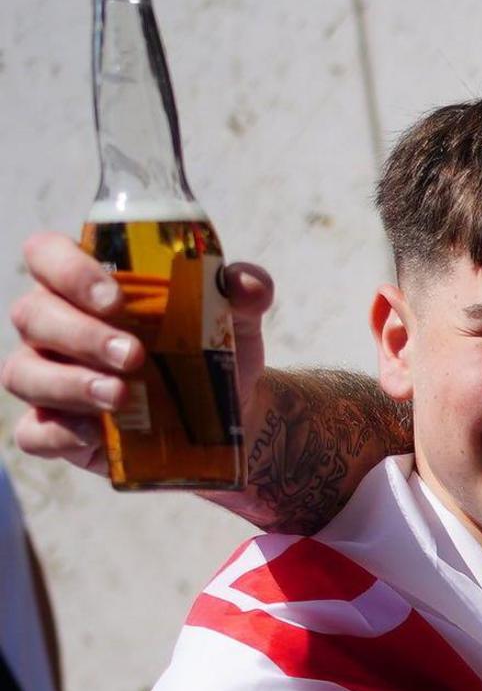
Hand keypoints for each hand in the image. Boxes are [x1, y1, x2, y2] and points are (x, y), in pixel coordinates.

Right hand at [9, 232, 280, 514]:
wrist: (228, 415)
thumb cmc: (211, 350)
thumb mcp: (234, 318)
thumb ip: (243, 292)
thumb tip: (248, 285)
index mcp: (82, 285)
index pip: (46, 255)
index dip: (68, 270)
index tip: (116, 298)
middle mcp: (52, 325)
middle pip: (34, 315)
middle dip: (81, 334)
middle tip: (134, 355)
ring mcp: (46, 376)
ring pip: (24, 373)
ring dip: (69, 383)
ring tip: (121, 396)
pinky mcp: (54, 428)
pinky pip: (33, 432)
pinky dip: (58, 433)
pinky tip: (96, 435)